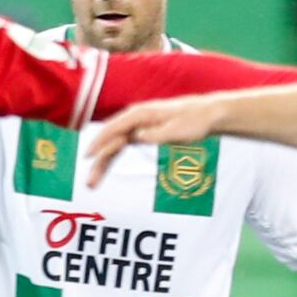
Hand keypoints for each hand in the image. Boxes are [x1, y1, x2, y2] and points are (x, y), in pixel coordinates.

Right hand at [82, 96, 225, 184]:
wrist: (208, 114)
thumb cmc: (194, 120)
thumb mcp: (176, 129)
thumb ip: (154, 134)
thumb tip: (134, 137)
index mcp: (141, 113)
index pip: (113, 128)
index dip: (99, 143)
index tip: (87, 157)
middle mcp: (136, 117)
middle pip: (110, 139)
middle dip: (98, 161)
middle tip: (90, 183)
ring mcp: (138, 124)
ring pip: (114, 144)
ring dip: (103, 162)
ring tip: (94, 182)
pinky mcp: (143, 131)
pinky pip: (122, 145)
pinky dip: (113, 156)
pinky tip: (105, 169)